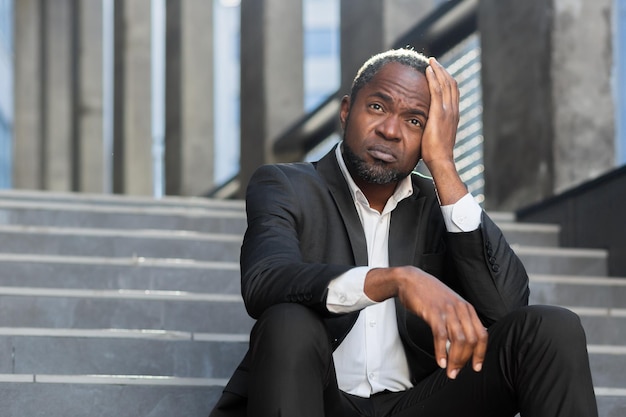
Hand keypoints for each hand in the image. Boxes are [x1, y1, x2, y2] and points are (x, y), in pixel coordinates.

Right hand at [367, 266, 487, 378]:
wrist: (410, 279)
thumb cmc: (428, 294)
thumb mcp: (450, 304)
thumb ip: (460, 319)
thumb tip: (467, 340)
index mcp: (467, 308)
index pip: (482, 334)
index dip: (481, 353)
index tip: (476, 367)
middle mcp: (460, 309)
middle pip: (472, 340)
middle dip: (466, 360)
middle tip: (456, 372)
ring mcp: (447, 310)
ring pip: (459, 340)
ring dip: (455, 359)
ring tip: (449, 370)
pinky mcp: (433, 312)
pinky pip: (441, 336)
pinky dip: (441, 351)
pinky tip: (439, 361)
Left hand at [420, 58, 466, 205]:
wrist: (441, 161)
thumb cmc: (436, 153)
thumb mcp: (437, 136)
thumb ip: (435, 127)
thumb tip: (428, 126)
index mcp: (453, 115)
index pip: (452, 92)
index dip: (446, 79)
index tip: (439, 71)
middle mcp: (453, 110)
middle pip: (451, 84)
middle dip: (443, 71)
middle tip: (434, 61)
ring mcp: (447, 111)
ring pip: (445, 84)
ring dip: (438, 70)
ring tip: (430, 61)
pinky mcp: (439, 113)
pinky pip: (437, 90)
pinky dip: (433, 77)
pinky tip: (428, 70)